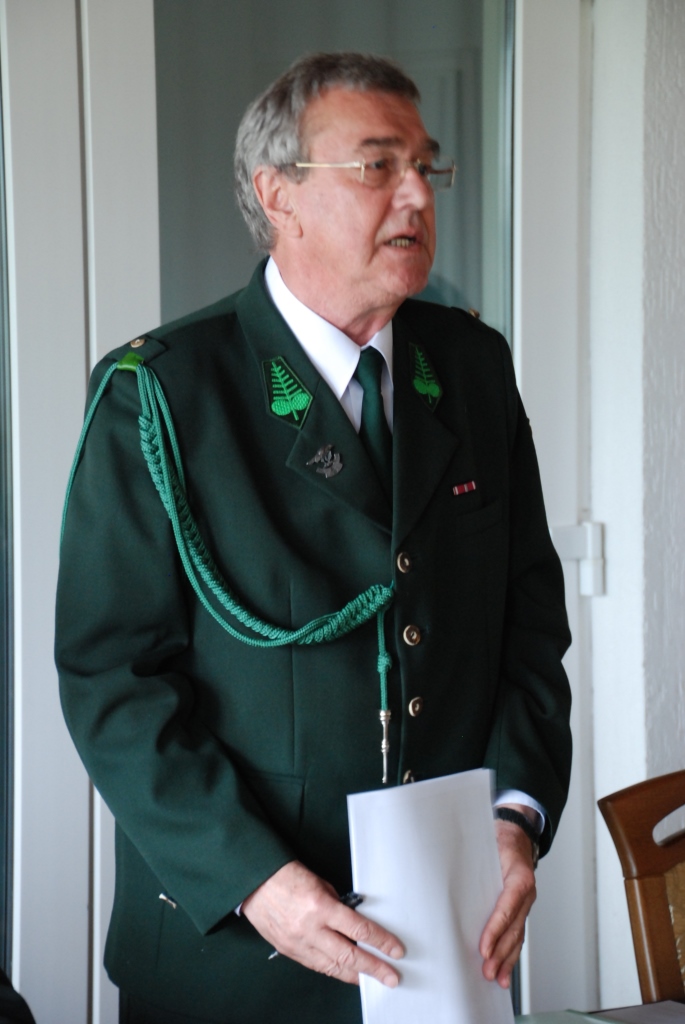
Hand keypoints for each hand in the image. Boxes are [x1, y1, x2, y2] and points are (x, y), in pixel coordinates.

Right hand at [241, 860, 403, 986]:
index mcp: (320, 907)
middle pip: (349, 956)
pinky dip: (333, 971)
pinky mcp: (289, 951)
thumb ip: (338, 906)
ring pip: (333, 967)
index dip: (381, 942)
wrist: (255, 882)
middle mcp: (310, 929)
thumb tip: (354, 924)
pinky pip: (316, 966)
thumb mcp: (321, 884)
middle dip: (374, 968)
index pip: (359, 930)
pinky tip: (346, 974)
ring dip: (355, 975)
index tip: (395, 950)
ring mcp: (298, 943)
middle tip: (391, 977)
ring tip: (372, 980)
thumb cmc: (287, 877)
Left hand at [479, 811, 536, 987]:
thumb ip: (473, 857)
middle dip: (500, 951)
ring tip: (495, 977)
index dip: (496, 928)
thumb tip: (444, 866)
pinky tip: (504, 973)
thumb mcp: (489, 843)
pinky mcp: (519, 912)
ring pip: (517, 936)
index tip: (484, 947)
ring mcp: (525, 905)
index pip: (508, 905)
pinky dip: (511, 955)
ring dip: (506, 959)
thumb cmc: (500, 840)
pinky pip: (517, 936)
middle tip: (486, 969)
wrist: (516, 837)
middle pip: (514, 927)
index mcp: (519, 876)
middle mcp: (526, 893)